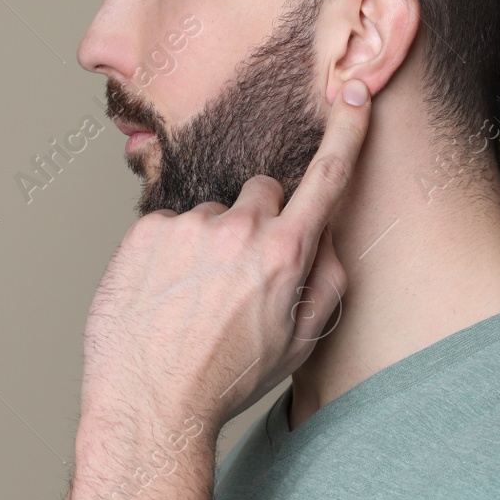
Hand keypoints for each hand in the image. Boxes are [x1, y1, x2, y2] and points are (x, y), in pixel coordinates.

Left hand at [80, 78, 372, 434]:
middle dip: (259, 221)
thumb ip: (325, 282)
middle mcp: (238, 230)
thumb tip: (328, 237)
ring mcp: (187, 226)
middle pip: (261, 194)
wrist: (149, 403)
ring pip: (211, 214)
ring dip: (208, 242)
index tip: (353, 96)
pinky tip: (164, 294)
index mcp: (285, 255)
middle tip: (239, 276)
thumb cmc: (226, 379)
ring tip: (192, 298)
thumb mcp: (297, 343)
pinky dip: (169, 252)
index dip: (346, 134)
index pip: (325, 179)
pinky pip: (169, 225)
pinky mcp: (145, 230)